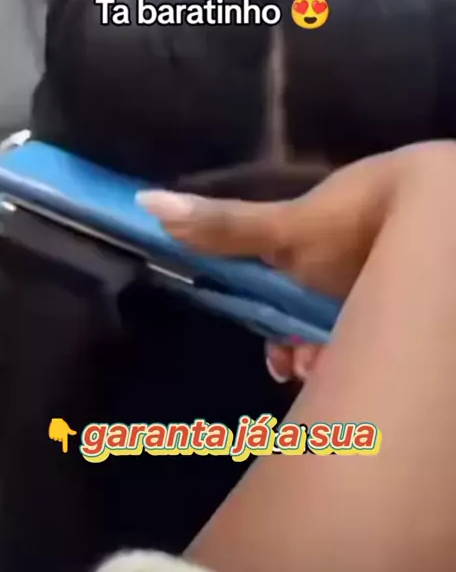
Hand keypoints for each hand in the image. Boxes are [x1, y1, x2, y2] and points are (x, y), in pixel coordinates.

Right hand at [48, 418, 76, 452]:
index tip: (65, 452)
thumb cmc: (63, 423)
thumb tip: (75, 432)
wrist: (57, 419)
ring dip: (55, 435)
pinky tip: (53, 430)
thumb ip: (70, 431)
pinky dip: (51, 434)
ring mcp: (55, 435)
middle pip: (59, 439)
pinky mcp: (51, 434)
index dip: (65, 447)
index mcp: (64, 434)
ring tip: (56, 430)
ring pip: (55, 438)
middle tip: (59, 431)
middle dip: (59, 436)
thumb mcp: (67, 427)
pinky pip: (51, 437)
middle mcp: (60, 435)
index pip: (65, 442)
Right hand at [137, 142, 455, 381]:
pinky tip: (371, 370)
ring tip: (338, 372)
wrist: (434, 213)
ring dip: (337, 360)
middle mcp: (343, 265)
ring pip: (351, 334)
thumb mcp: (284, 231)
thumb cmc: (353, 221)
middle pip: (314, 322)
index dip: (274, 331)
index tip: (277, 360)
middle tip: (308, 372)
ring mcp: (380, 280)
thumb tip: (144, 199)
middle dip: (306, 355)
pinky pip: (381, 336)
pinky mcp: (404, 299)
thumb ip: (221, 226)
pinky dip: (372, 354)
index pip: (280, 297)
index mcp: (309, 247)